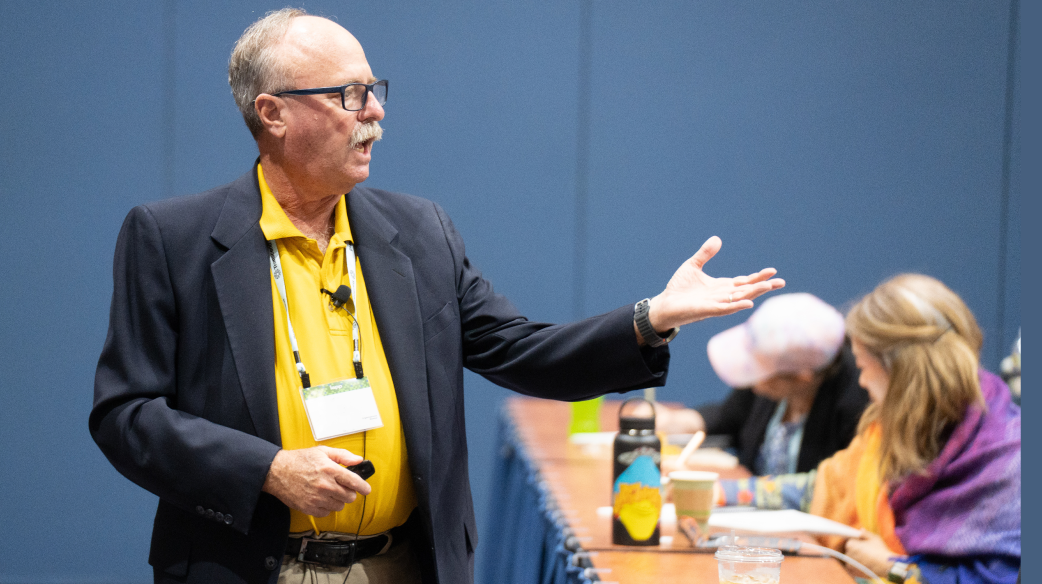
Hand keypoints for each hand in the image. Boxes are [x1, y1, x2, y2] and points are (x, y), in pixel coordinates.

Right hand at [262, 446, 372, 516]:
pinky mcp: (309, 508)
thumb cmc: (299, 460)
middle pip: (349, 496)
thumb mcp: (322, 451)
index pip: (354, 481)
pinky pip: (327, 512)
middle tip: (342, 487)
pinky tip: (321, 498)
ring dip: (338, 500)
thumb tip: (358, 460)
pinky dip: (326, 507)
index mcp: (329, 469)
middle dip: (349, 492)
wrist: (277, 472)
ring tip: (330, 491)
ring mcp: (317, 498)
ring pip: (339, 506)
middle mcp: (325, 485)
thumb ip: (343, 455)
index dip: (363, 487)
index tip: (367, 490)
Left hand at [642, 236, 784, 337]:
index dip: (757, 277)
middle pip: (747, 290)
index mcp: (721, 286)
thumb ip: (705, 254)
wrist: (665, 304)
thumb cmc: (678, 288)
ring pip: (739, 298)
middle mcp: (722, 296)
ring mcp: (716, 304)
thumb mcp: (692, 266)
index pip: (744, 281)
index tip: (772, 271)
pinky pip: (725, 309)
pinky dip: (737, 305)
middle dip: (763, 286)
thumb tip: (717, 239)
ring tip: (769, 286)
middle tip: (781, 282)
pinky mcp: (707, 310)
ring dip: (754, 293)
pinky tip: (748, 303)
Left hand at [843, 530, 898, 577]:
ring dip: (856, 559)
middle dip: (856, 551)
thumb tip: (861, 530)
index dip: (857, 542)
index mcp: (850, 544)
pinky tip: (865, 565)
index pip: (850, 541)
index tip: (862, 544)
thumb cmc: (880, 550)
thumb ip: (865, 533)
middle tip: (866, 552)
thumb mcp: (874, 538)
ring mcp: (849, 564)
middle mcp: (847, 554)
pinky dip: (857, 567)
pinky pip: (853, 568)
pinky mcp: (853, 572)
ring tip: (867, 559)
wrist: (885, 566)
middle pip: (850, 551)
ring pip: (851, 560)